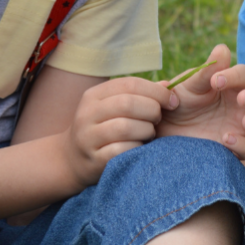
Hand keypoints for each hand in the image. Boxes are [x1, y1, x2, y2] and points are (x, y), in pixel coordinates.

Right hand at [60, 77, 175, 188]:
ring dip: (146, 130)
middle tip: (159, 119)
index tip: (173, 101)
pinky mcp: (93, 160)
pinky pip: (121, 151)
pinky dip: (136, 148)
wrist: (71, 160)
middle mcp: (87, 113)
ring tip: (149, 133)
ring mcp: (88, 137)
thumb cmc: (103, 128)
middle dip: (152, 110)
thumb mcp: (114, 106)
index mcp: (95, 95)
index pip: (130, 84)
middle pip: (128, 103)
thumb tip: (168, 86)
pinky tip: (139, 148)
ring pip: (125, 127)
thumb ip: (139, 95)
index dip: (156, 91)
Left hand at [156, 44, 244, 159]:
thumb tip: (223, 49)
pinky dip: (244, 144)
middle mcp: (243, 106)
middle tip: (243, 99)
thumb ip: (206, 71)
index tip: (216, 81)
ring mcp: (243, 128)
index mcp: (233, 86)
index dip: (235, 76)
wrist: (165, 130)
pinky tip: (226, 139)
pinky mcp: (237, 149)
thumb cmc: (179, 102)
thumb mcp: (188, 86)